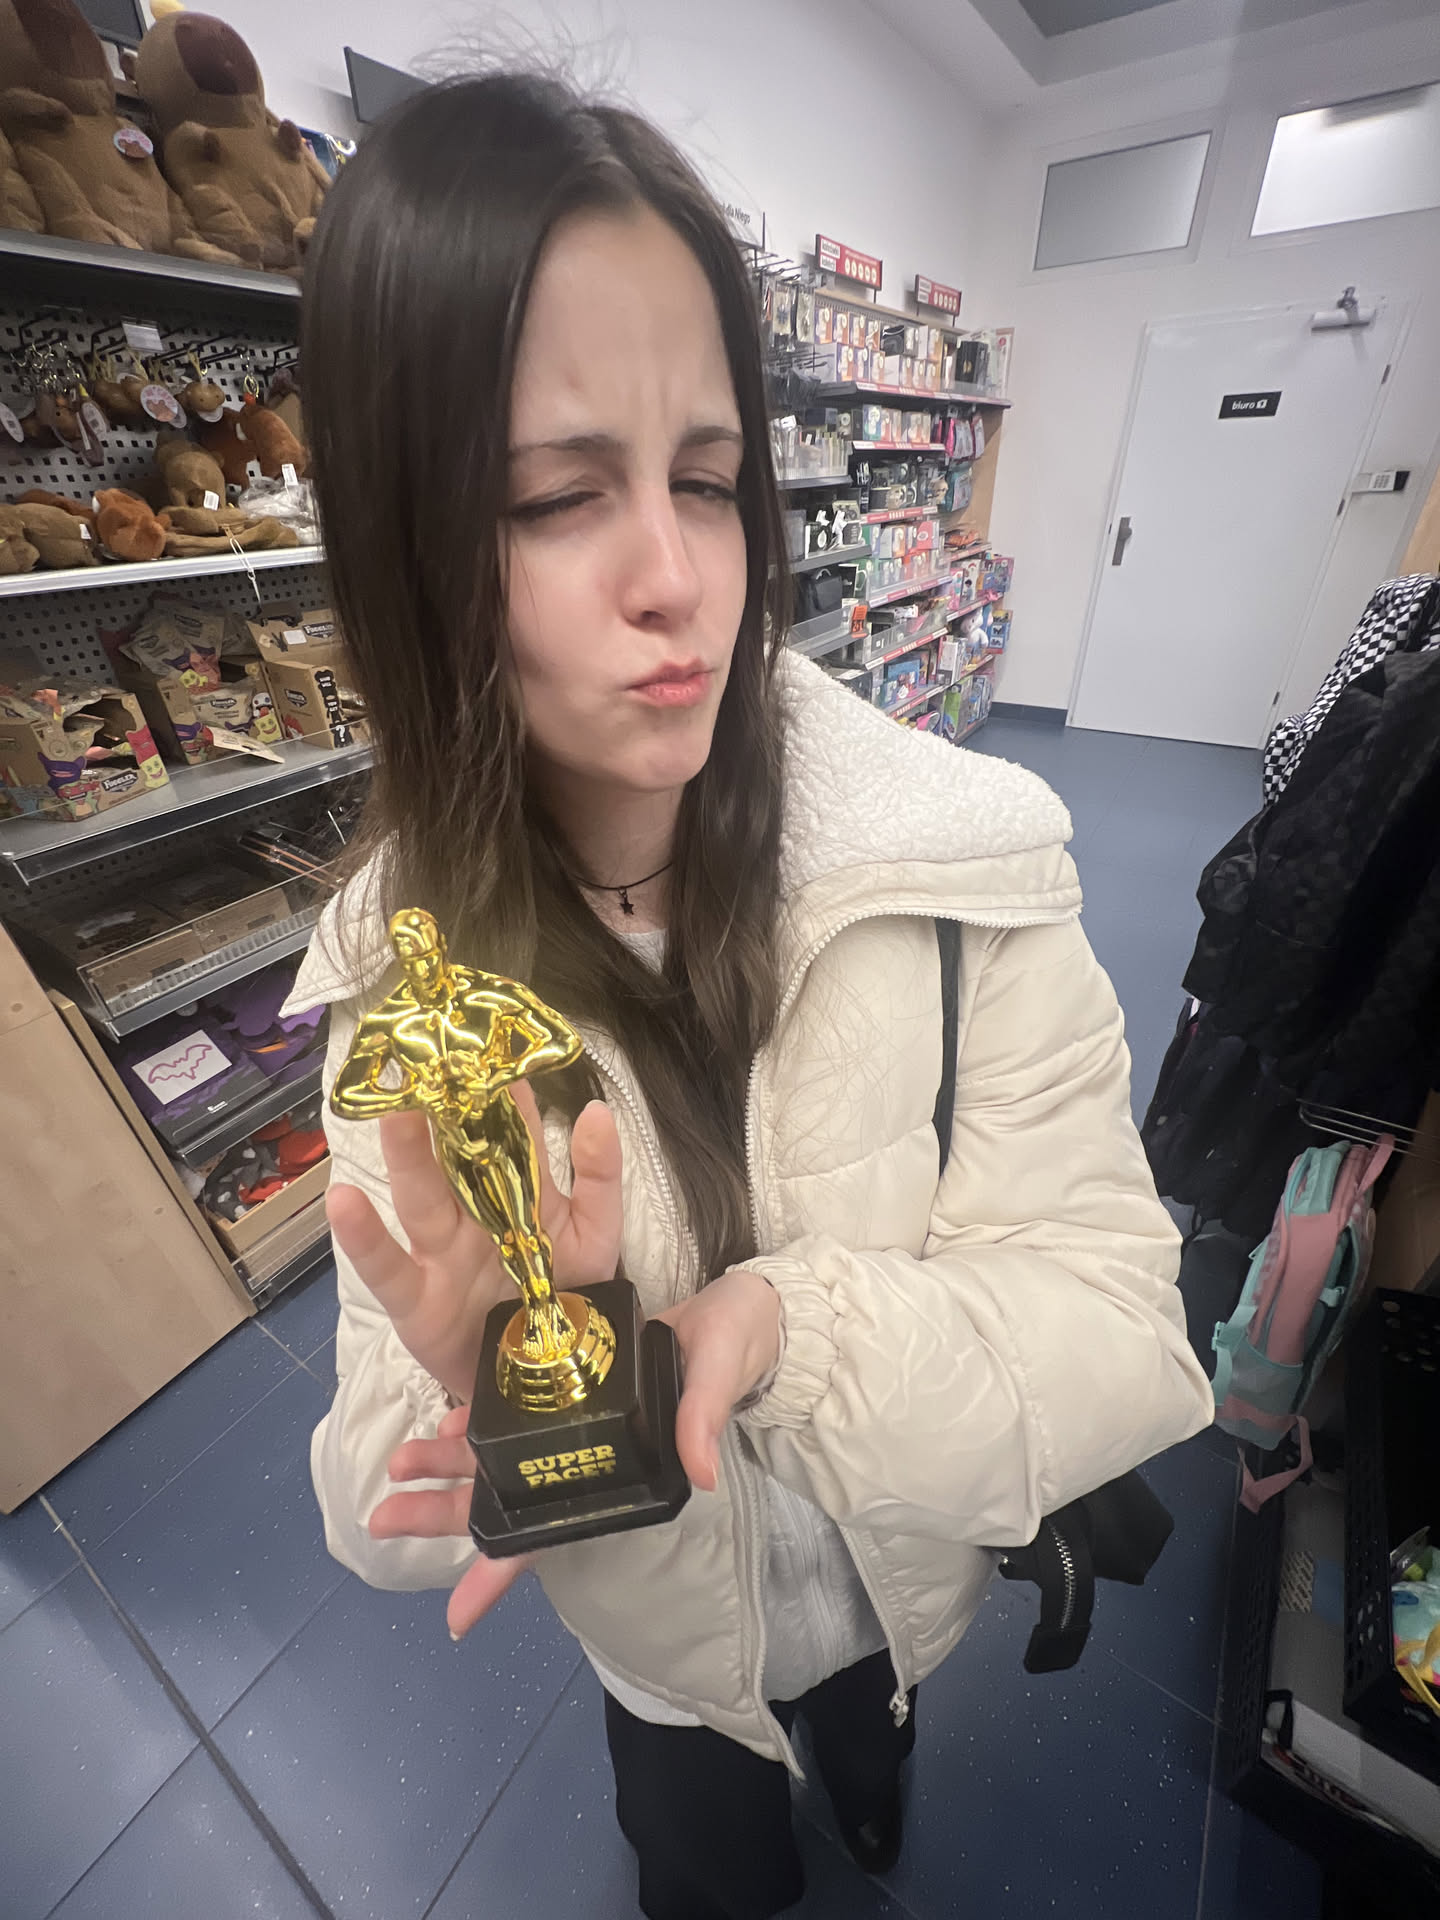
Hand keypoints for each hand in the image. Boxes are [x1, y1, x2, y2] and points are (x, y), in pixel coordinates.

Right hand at [326, 1085, 621, 1404]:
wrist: (541, 1380)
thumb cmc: (567, 1297)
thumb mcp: (596, 1236)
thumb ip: (600, 1178)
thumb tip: (596, 1109)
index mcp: (516, 1188)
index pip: (508, 1126)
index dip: (501, 1085)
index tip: (489, 1036)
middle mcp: (471, 1210)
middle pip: (452, 1152)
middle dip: (441, 1108)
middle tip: (428, 1057)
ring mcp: (439, 1251)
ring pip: (420, 1194)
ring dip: (406, 1154)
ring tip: (395, 1111)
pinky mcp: (414, 1298)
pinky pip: (386, 1264)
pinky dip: (364, 1236)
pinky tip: (343, 1200)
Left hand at [370, 1267, 780, 1638]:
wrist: (749, 1307)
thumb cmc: (739, 1345)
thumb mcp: (721, 1373)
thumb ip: (704, 1419)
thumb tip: (699, 1475)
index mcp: (626, 1470)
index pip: (556, 1531)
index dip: (504, 1571)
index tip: (454, 1616)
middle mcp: (594, 1456)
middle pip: (510, 1498)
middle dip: (446, 1511)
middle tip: (383, 1516)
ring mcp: (580, 1423)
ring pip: (504, 1458)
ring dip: (450, 1464)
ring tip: (399, 1463)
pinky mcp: (574, 1382)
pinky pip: (519, 1411)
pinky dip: (481, 1418)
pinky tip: (448, 1413)